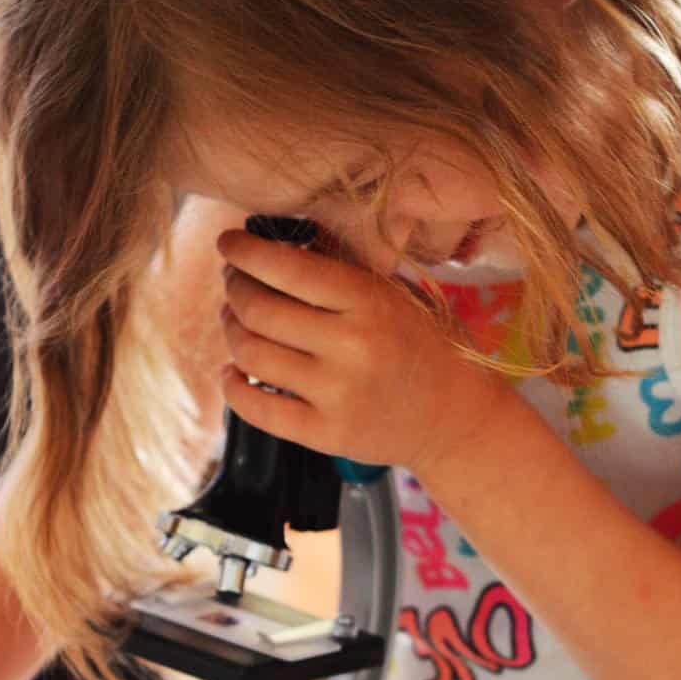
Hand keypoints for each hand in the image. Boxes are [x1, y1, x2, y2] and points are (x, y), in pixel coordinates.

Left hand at [214, 229, 510, 474]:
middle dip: (235, 289)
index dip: (247, 252)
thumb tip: (267, 245)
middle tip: (234, 284)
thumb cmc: (418, 345)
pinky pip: (255, 409)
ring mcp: (337, 395)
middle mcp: (352, 347)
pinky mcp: (325, 435)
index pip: (289, 268)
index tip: (228, 244)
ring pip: (251, 355)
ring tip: (234, 320)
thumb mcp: (391, 295)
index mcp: (370, 303)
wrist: (453, 417)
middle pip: (259, 310)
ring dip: (230, 331)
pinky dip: (232, 385)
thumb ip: (338, 271)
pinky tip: (233, 370)